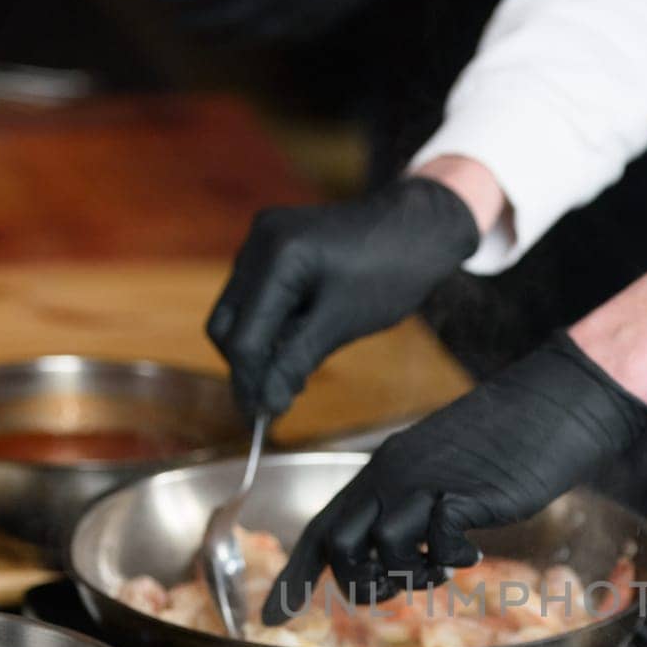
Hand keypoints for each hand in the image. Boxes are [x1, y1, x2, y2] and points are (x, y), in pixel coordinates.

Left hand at [166, 0, 449, 42]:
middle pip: (238, 14)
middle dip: (204, 19)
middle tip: (175, 24)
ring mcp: (320, 5)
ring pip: (265, 30)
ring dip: (233, 35)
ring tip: (208, 37)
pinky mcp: (340, 8)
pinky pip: (298, 33)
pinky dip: (272, 35)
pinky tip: (261, 33)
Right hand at [207, 177, 479, 418]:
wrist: (420, 227)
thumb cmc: (391, 272)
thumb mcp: (343, 322)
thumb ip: (296, 361)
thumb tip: (266, 406)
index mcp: (278, 255)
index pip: (244, 336)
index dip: (250, 383)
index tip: (264, 419)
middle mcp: (259, 240)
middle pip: (227, 324)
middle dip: (247, 367)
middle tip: (276, 403)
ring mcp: (263, 239)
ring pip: (238, 313)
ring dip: (259, 350)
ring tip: (292, 378)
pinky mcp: (273, 246)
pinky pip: (256, 297)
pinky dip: (270, 327)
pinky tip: (296, 347)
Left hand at [262, 332, 646, 620]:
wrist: (557, 402)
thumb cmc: (506, 442)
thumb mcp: (442, 473)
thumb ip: (412, 507)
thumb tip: (393, 554)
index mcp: (383, 470)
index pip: (322, 528)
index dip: (295, 576)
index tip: (273, 616)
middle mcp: (394, 474)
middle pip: (341, 545)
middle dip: (363, 583)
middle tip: (400, 587)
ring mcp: (427, 481)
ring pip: (382, 547)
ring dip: (411, 574)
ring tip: (442, 565)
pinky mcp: (464, 492)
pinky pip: (436, 541)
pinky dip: (452, 559)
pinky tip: (475, 549)